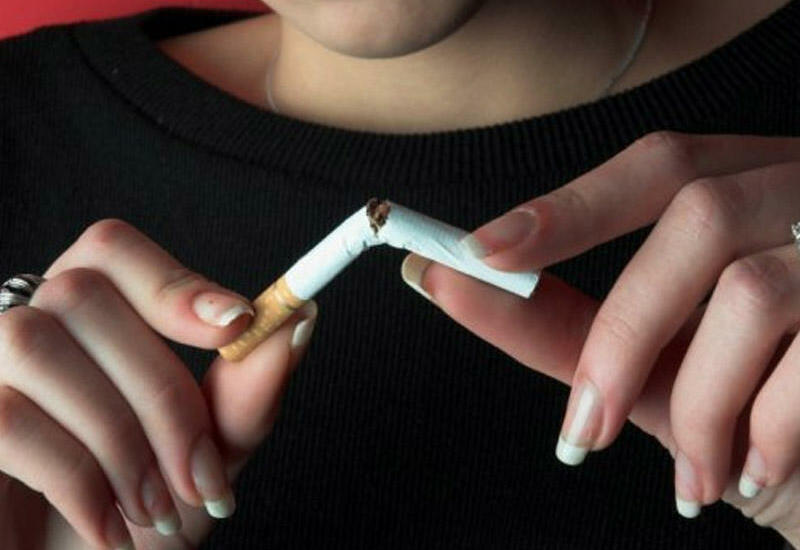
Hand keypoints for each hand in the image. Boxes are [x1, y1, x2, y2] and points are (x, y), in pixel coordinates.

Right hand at [0, 219, 317, 549]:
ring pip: (40, 348)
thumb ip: (248, 387)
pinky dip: (78, 480)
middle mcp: (25, 329)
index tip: (238, 322)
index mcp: (87, 321)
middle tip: (201, 477)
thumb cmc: (145, 516)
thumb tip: (300, 316)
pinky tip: (108, 525)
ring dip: (120, 440)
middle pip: (84, 297)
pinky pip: (7, 417)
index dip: (172, 280)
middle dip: (162, 393)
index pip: (111, 249)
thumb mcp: (211, 450)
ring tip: (155, 509)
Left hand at [400, 132, 799, 544]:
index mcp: (752, 188)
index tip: (480, 253)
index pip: (660, 165)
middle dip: (623, 332)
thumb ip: (572, 326)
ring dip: (701, 403)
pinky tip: (751, 470)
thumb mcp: (666, 361)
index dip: (569, 205)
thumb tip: (455, 286)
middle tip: (583, 428)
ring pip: (754, 294)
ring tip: (695, 476)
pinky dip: (766, 432)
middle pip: (699, 215)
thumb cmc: (758, 402)